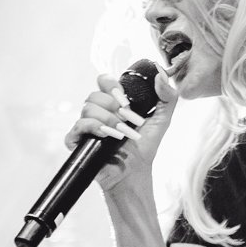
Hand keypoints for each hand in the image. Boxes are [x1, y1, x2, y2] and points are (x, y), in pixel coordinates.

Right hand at [66, 67, 177, 200]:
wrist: (135, 174)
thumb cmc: (144, 148)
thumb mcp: (162, 119)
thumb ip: (167, 96)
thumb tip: (160, 73)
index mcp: (113, 103)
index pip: (104, 81)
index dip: (112, 85)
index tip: (127, 100)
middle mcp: (97, 112)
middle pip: (94, 94)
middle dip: (114, 105)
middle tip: (128, 119)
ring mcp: (86, 126)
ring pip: (87, 108)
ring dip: (109, 119)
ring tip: (122, 133)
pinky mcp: (78, 141)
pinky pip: (78, 126)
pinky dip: (93, 128)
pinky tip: (106, 136)